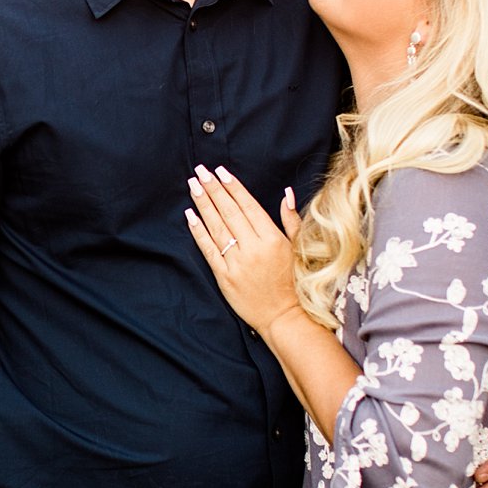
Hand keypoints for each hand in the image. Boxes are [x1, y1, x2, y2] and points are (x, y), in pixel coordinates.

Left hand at [184, 164, 301, 334]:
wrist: (281, 315)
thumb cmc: (291, 280)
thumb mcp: (296, 248)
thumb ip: (290, 220)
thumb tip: (286, 193)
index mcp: (272, 239)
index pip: (248, 206)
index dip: (233, 187)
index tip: (221, 171)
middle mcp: (254, 248)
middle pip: (230, 212)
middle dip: (214, 189)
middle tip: (201, 171)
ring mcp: (237, 263)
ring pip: (217, 227)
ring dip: (203, 204)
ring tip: (193, 185)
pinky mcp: (224, 276)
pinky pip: (208, 249)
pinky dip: (198, 232)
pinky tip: (190, 215)